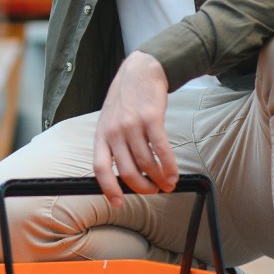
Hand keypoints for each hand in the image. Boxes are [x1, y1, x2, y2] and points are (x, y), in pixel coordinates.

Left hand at [92, 51, 177, 206]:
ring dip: (159, 179)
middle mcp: (115, 132)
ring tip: (167, 183)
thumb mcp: (109, 122)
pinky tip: (174, 174)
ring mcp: (132, 125)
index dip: (109, 189)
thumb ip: (113, 146)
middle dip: (143, 188)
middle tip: (153, 191)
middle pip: (128, 171)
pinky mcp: (151, 118)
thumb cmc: (125, 100)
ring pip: (146, 164)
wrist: (140, 71)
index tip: (119, 202)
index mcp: (101, 135)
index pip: (100, 169)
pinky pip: (161, 150)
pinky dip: (169, 167)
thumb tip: (123, 176)